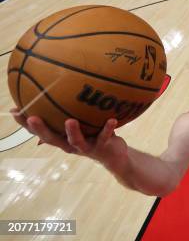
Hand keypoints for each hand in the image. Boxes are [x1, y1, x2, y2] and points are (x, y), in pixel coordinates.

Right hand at [11, 108, 127, 167]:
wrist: (114, 155)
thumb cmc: (93, 135)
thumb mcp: (80, 125)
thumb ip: (68, 114)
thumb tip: (56, 93)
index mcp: (62, 138)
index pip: (40, 132)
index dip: (26, 124)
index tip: (15, 111)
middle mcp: (70, 144)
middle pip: (52, 139)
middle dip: (41, 129)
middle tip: (32, 117)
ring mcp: (86, 147)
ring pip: (76, 141)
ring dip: (73, 131)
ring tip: (70, 120)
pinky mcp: (102, 147)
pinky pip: (105, 136)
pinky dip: (108, 128)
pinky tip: (112, 119)